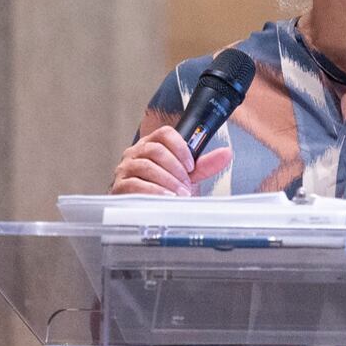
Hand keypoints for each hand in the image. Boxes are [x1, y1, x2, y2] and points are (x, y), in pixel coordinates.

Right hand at [110, 125, 232, 195]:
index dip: (180, 147)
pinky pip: (135, 184)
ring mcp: (126, 169)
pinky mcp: (120, 186)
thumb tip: (226, 153)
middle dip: (176, 168)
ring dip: (168, 180)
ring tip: (180, 193)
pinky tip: (166, 197)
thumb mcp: (187, 176)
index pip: (164, 134)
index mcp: (151, 145)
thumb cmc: (166, 189)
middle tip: (187, 184)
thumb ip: (205, 165)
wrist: (149, 211)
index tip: (191, 165)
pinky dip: (154, 191)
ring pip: (147, 166)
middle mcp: (136, 153)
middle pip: (156, 150)